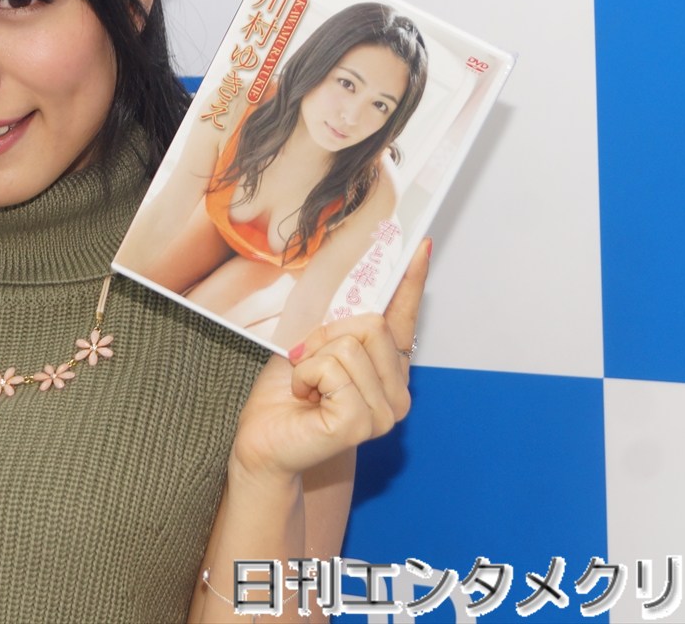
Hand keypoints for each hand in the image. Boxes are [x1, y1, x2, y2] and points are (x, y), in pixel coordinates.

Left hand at [230, 238, 428, 481]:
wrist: (264, 438)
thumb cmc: (287, 395)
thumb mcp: (313, 343)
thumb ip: (340, 319)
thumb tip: (354, 276)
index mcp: (386, 366)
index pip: (404, 317)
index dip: (411, 280)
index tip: (420, 245)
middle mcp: (396, 391)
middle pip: (372, 324)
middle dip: (327, 335)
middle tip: (309, 363)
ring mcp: (384, 412)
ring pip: (350, 347)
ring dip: (313, 361)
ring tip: (307, 387)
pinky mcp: (361, 424)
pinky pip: (334, 372)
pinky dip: (308, 378)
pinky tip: (306, 399)